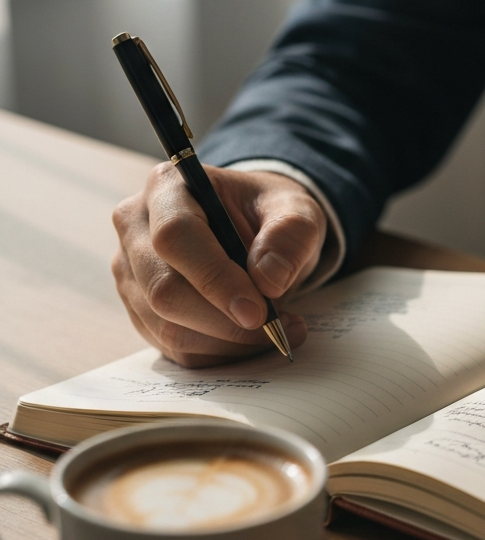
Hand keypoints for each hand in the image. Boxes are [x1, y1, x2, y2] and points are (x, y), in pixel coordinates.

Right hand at [112, 165, 326, 366]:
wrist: (258, 230)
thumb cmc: (271, 214)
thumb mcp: (298, 210)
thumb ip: (291, 234)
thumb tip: (269, 279)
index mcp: (168, 186)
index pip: (176, 236)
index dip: (215, 278)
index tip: (257, 309)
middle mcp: (136, 227)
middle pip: (164, 289)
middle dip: (224, 321)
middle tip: (277, 328)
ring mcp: (132, 272)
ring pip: (166, 326)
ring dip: (227, 342)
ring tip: (278, 332)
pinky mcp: (141, 309)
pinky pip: (174, 347)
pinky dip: (220, 353)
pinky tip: (253, 341)